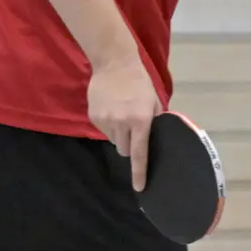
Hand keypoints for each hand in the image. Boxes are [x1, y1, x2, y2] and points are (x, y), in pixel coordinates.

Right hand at [88, 52, 161, 191]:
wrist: (114, 64)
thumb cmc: (140, 82)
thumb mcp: (154, 101)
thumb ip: (155, 120)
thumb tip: (155, 138)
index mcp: (141, 120)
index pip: (140, 153)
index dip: (139, 172)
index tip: (139, 187)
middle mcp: (122, 123)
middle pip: (124, 150)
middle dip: (129, 145)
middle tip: (133, 130)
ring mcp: (105, 120)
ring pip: (113, 140)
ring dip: (119, 134)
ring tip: (122, 114)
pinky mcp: (94, 116)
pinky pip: (103, 130)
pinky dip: (109, 124)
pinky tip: (112, 108)